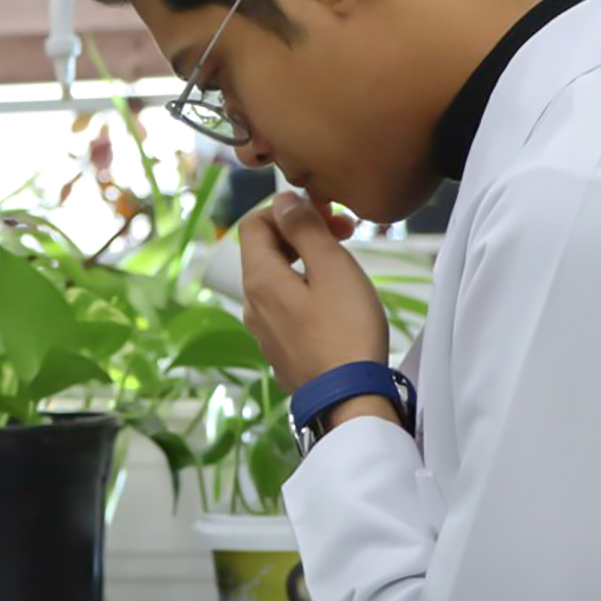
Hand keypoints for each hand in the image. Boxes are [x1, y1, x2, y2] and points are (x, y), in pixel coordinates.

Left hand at [238, 192, 387, 391]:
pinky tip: (336, 301)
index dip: (287, 210)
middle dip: (301, 233)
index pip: (253, 223)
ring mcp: (264, 331)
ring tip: (344, 266)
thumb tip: (283, 201)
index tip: (326, 214)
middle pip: (265, 251)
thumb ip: (304, 229)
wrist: (349, 399)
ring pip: (277, 280)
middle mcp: (252, 304)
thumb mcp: (331, 267)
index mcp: (259, 279)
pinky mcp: (281, 350)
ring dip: (306, 262)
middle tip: (344, 234)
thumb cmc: (346, 330)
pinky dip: (305, 291)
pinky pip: (286, 307)